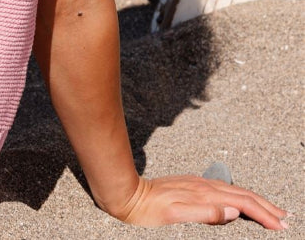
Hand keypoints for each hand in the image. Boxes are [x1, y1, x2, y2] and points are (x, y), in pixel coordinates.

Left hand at [111, 174, 288, 229]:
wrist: (126, 194)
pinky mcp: (190, 186)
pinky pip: (222, 191)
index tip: (280, 225)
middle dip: (265, 206)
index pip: (241, 202)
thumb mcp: (174, 216)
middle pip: (241, 194)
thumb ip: (204, 213)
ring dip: (254, 201)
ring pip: (233, 191)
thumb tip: (232, 212)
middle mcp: (202, 185)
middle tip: (285, 218)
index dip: (262, 213)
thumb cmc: (147, 210)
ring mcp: (197, 184)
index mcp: (203, 193)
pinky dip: (238, 198)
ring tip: (270, 210)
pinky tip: (239, 202)